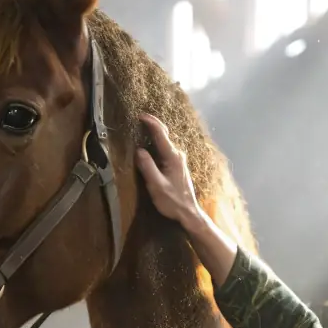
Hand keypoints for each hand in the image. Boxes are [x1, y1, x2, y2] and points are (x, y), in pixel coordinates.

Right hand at [135, 114, 200, 228]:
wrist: (188, 212)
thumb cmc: (172, 201)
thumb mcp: (156, 185)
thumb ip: (147, 167)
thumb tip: (139, 150)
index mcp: (172, 157)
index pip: (161, 134)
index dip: (150, 122)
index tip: (140, 115)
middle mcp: (177, 154)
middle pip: (164, 134)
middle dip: (152, 124)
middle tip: (139, 119)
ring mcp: (179, 159)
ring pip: (165, 141)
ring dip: (154, 133)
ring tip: (141, 129)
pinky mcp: (177, 164)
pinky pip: (165, 148)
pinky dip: (156, 142)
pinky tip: (149, 145)